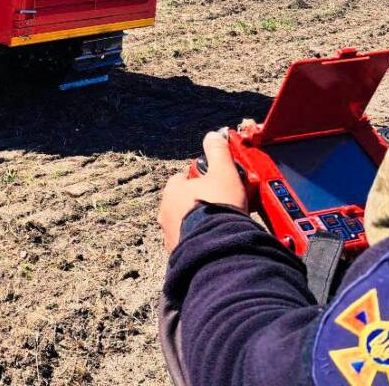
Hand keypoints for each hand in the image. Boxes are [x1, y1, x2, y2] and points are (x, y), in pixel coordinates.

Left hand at [159, 130, 248, 252]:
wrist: (217, 248)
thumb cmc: (218, 206)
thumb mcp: (223, 172)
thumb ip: (217, 152)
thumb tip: (213, 135)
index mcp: (173, 191)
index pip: (182, 178)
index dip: (199, 178)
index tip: (214, 181)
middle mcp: (165, 212)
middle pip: (183, 201)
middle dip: (199, 200)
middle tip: (220, 203)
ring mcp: (169, 234)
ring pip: (185, 222)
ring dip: (199, 221)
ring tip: (220, 223)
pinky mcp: (179, 252)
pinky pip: (190, 241)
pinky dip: (200, 238)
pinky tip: (216, 238)